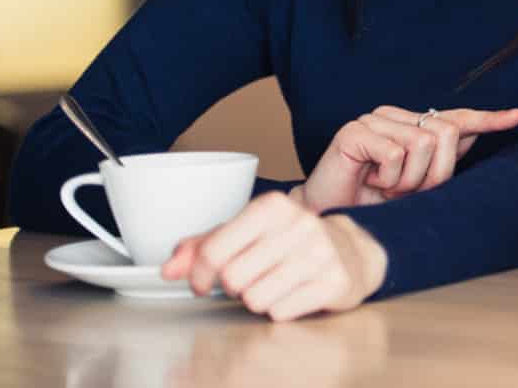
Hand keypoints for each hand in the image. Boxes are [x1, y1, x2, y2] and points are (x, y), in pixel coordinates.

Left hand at [162, 191, 387, 320]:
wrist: (350, 251)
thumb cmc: (289, 242)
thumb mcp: (246, 233)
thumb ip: (202, 247)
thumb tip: (167, 268)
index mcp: (272, 206)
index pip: (214, 250)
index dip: (199, 274)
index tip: (204, 281)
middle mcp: (299, 224)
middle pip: (233, 278)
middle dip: (234, 287)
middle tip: (249, 279)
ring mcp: (320, 253)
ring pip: (255, 299)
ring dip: (257, 299)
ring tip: (272, 285)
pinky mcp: (334, 281)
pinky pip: (281, 313)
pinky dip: (280, 310)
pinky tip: (293, 293)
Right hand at [299, 105, 517, 211]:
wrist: (331, 217)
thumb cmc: (373, 203)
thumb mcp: (417, 186)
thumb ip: (441, 159)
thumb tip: (472, 135)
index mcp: (412, 126)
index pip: (456, 118)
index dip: (487, 120)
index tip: (517, 117)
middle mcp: (395, 116)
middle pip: (446, 133)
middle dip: (435, 173)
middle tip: (406, 191)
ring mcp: (374, 120)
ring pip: (423, 144)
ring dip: (408, 180)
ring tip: (385, 186)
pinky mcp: (354, 130)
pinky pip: (395, 153)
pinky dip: (388, 177)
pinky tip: (370, 179)